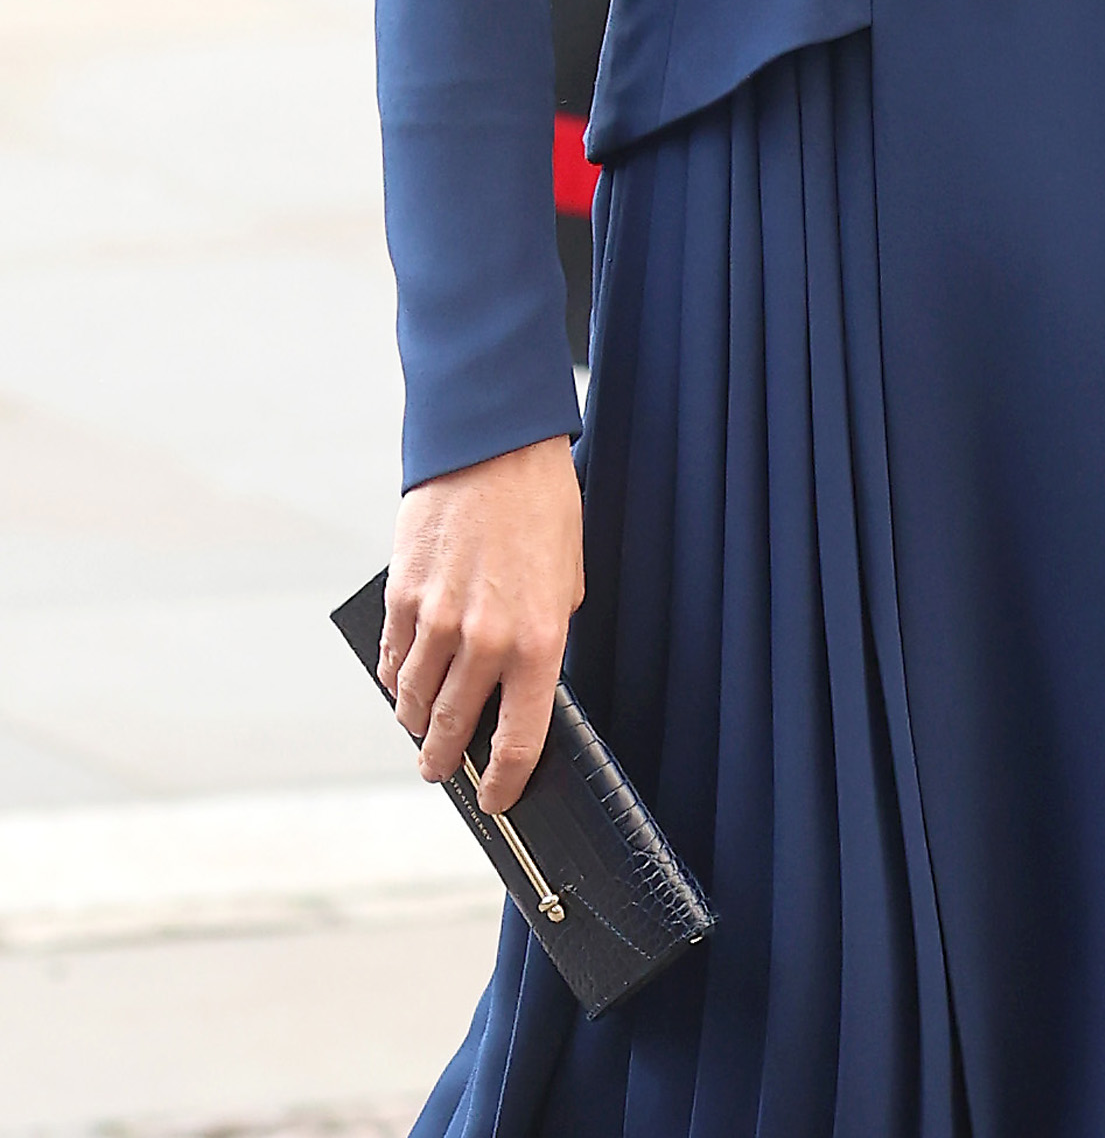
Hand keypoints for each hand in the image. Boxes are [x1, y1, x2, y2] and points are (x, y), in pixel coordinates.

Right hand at [379, 435, 583, 813]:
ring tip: (420, 727)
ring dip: (417, 722)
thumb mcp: (567, 579)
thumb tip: (521, 684)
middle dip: (445, 760)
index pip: (519, 740)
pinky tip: (404, 681)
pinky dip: (398, 678)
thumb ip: (545, 636)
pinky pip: (395, 659)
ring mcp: (438, 619)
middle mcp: (486, 639)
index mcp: (539, 639)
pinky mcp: (403, 596)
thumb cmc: (541, 509)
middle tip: (439, 770)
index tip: (496, 799)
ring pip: (416, 701)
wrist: (495, 448)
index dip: (504, 782)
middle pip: (456, 729)